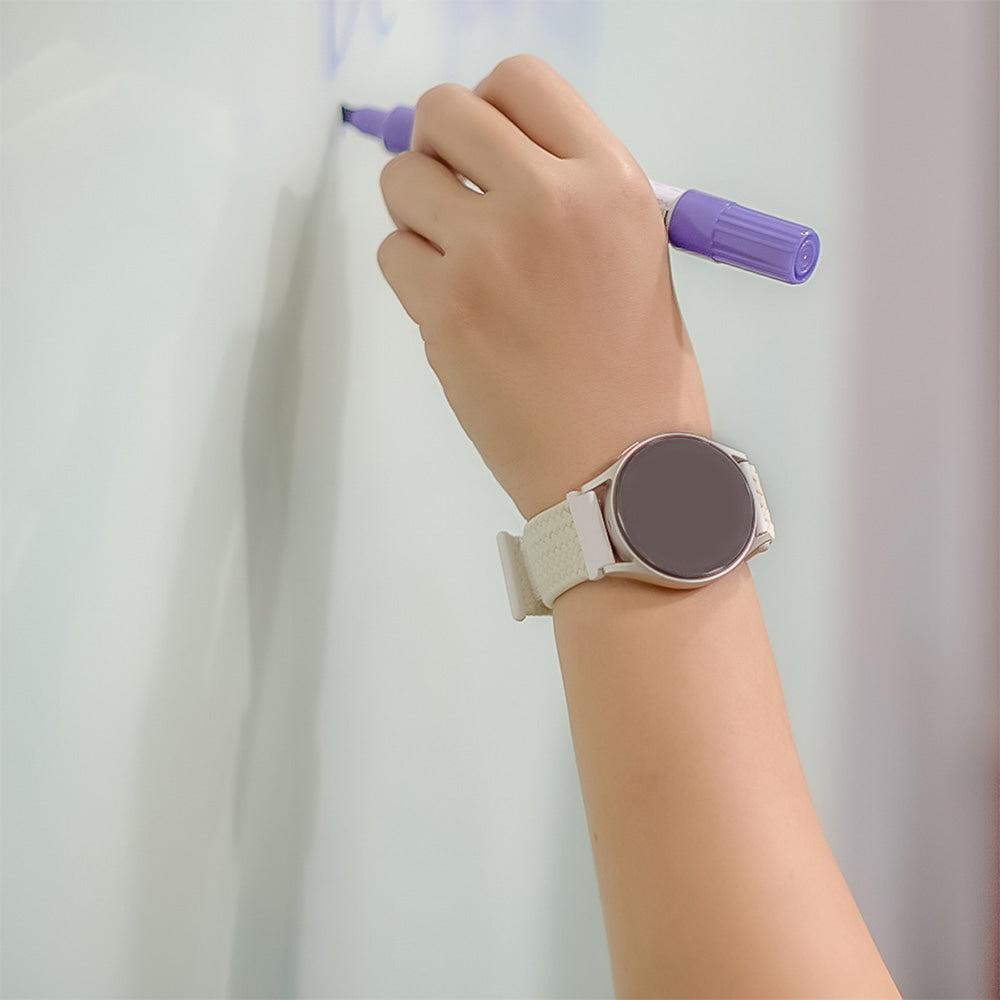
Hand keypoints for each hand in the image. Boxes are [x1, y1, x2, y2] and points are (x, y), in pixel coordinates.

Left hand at [377, 54, 711, 520]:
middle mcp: (546, 201)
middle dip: (438, 145)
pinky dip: (413, 274)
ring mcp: (486, 256)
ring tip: (456, 260)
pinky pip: (392, 255)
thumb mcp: (639, 258)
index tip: (487, 147)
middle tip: (452, 190)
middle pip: (444, 112)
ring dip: (418, 211)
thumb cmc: (643, 376)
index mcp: (611, 183)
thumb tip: (499, 168)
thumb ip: (574, 199)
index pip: (521, 80)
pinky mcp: (442, 311)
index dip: (492, 107)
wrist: (617, 470)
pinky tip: (451, 308)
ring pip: (400, 181)